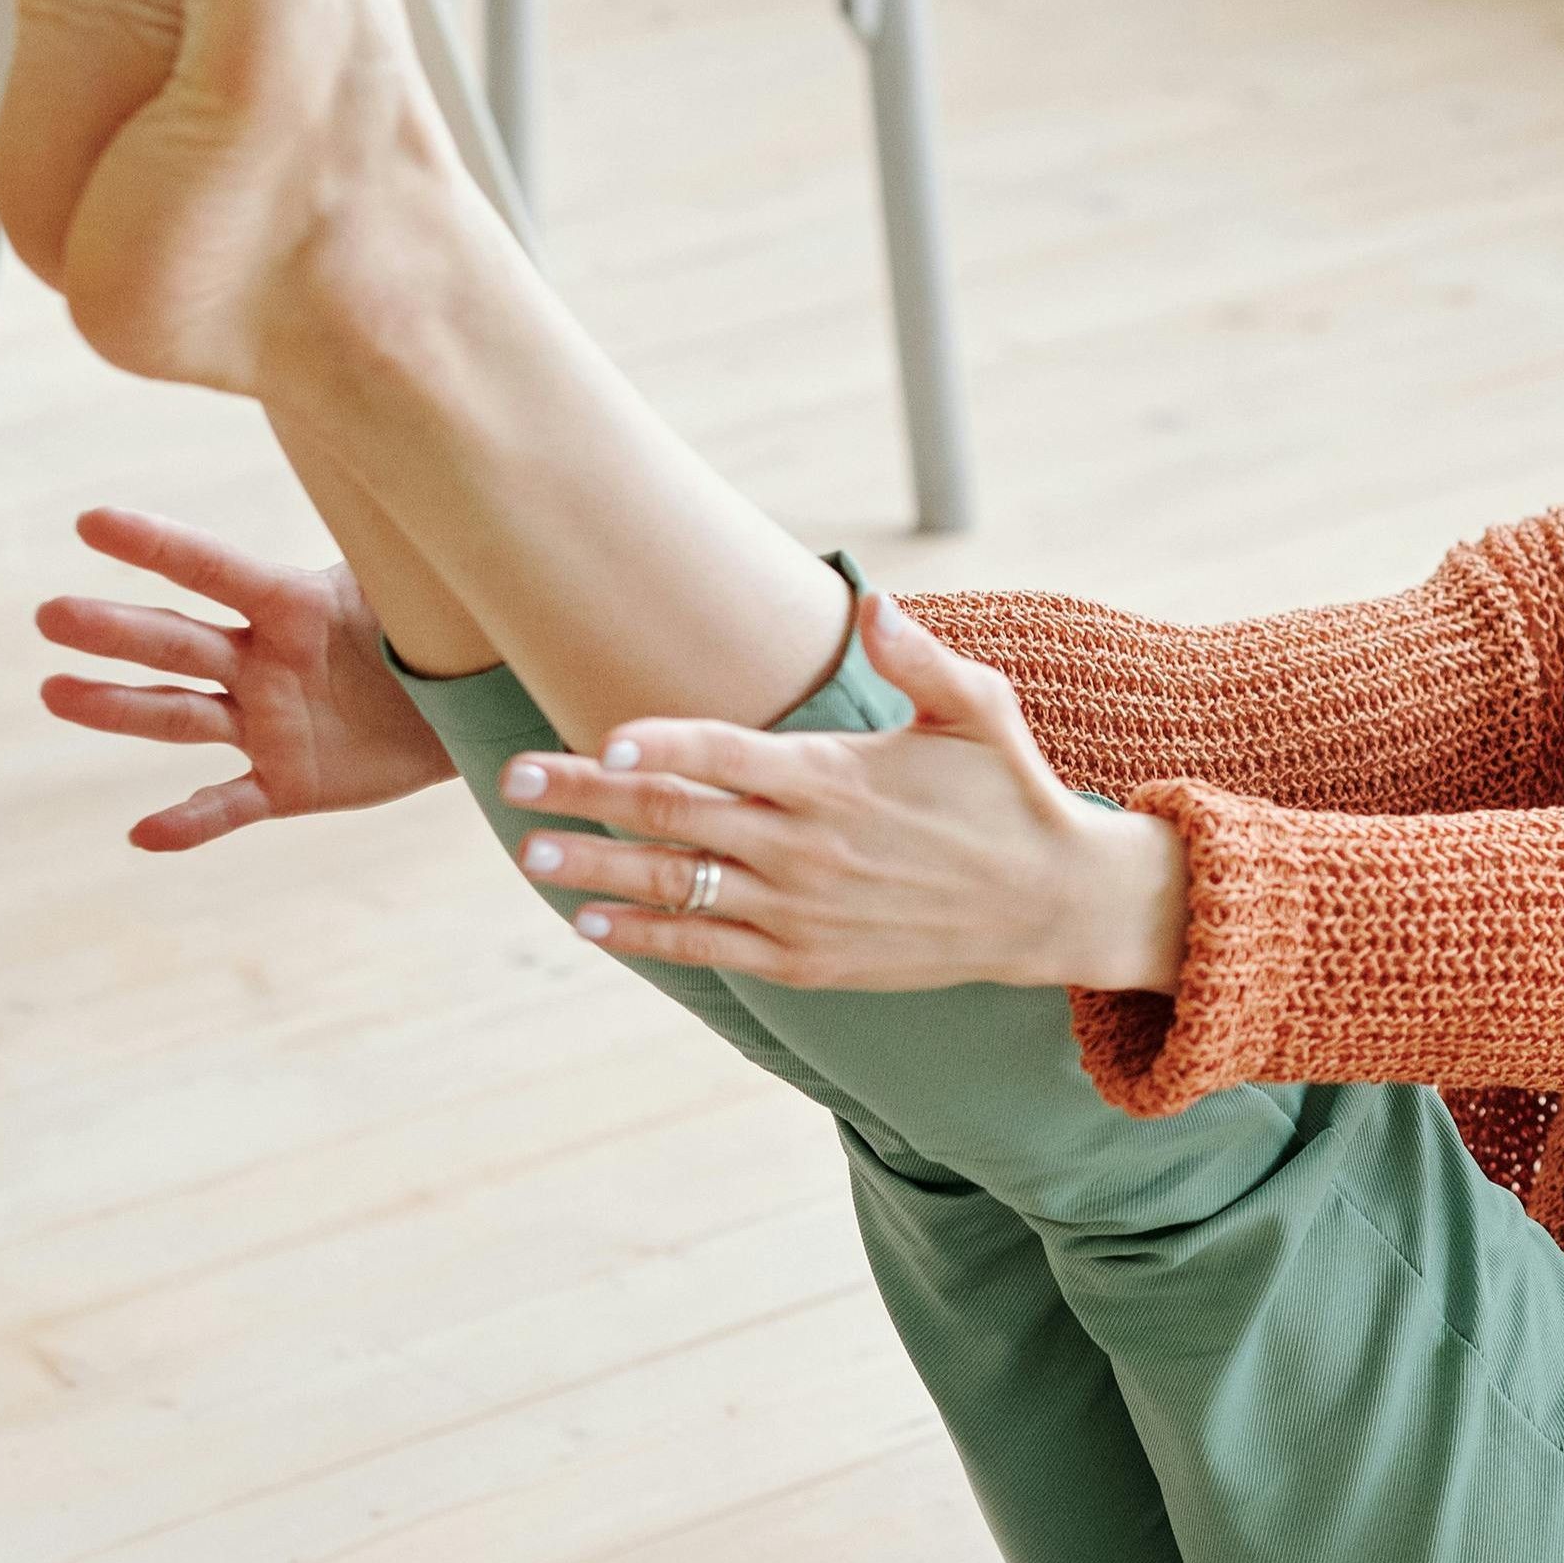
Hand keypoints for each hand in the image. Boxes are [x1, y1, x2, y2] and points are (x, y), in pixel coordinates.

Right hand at [35, 506, 457, 848]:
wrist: (469, 709)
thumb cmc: (441, 630)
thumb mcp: (418, 583)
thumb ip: (394, 545)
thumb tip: (404, 470)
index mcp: (290, 603)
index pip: (212, 568)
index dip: (156, 545)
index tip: (91, 521)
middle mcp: (262, 660)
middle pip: (179, 641)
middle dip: (116, 630)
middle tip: (51, 615)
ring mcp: (267, 723)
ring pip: (182, 714)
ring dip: (120, 707)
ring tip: (56, 693)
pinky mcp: (287, 783)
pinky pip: (230, 804)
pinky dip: (189, 822)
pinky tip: (142, 835)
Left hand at [511, 596, 1188, 994]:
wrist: (1049, 905)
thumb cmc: (1007, 794)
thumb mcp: (979, 709)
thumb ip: (919, 655)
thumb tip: (872, 602)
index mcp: (837, 776)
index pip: (727, 755)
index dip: (660, 746)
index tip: (601, 740)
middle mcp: (807, 845)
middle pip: (674, 816)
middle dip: (586, 796)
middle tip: (514, 780)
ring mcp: (801, 909)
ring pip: (678, 884)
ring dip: (596, 867)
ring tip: (530, 852)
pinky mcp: (808, 960)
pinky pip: (709, 948)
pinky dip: (647, 934)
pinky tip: (592, 920)